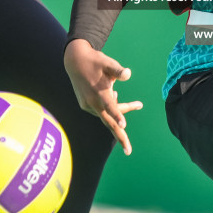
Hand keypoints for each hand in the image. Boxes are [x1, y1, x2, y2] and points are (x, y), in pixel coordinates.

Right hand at [63, 38, 143, 154]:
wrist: (74, 61)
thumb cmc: (95, 61)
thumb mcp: (107, 63)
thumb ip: (118, 70)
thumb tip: (128, 74)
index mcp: (99, 92)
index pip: (110, 106)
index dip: (117, 115)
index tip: (123, 125)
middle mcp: (93, 102)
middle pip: (109, 122)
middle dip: (120, 136)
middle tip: (129, 151)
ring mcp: (88, 105)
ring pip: (107, 114)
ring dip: (120, 113)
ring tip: (138, 104)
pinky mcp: (85, 105)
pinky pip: (101, 110)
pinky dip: (110, 108)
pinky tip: (115, 96)